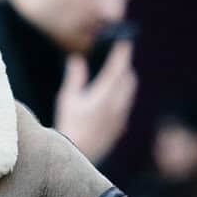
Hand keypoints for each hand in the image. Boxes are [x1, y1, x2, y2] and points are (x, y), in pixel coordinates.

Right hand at [56, 40, 136, 163]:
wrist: (78, 154)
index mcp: (104, 95)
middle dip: (124, 67)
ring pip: (129, 92)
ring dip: (126, 81)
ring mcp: (120, 117)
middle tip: (120, 58)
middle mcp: (116, 104)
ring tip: (119, 76)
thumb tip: (77, 59)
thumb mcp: (67, 99)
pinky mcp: (119, 127)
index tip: (125, 42)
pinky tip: (115, 98)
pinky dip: (123, 97)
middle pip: (128, 79)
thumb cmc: (69, 125)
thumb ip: (75, 78)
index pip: (117, 68)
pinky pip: (126, 106)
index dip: (122, 54)